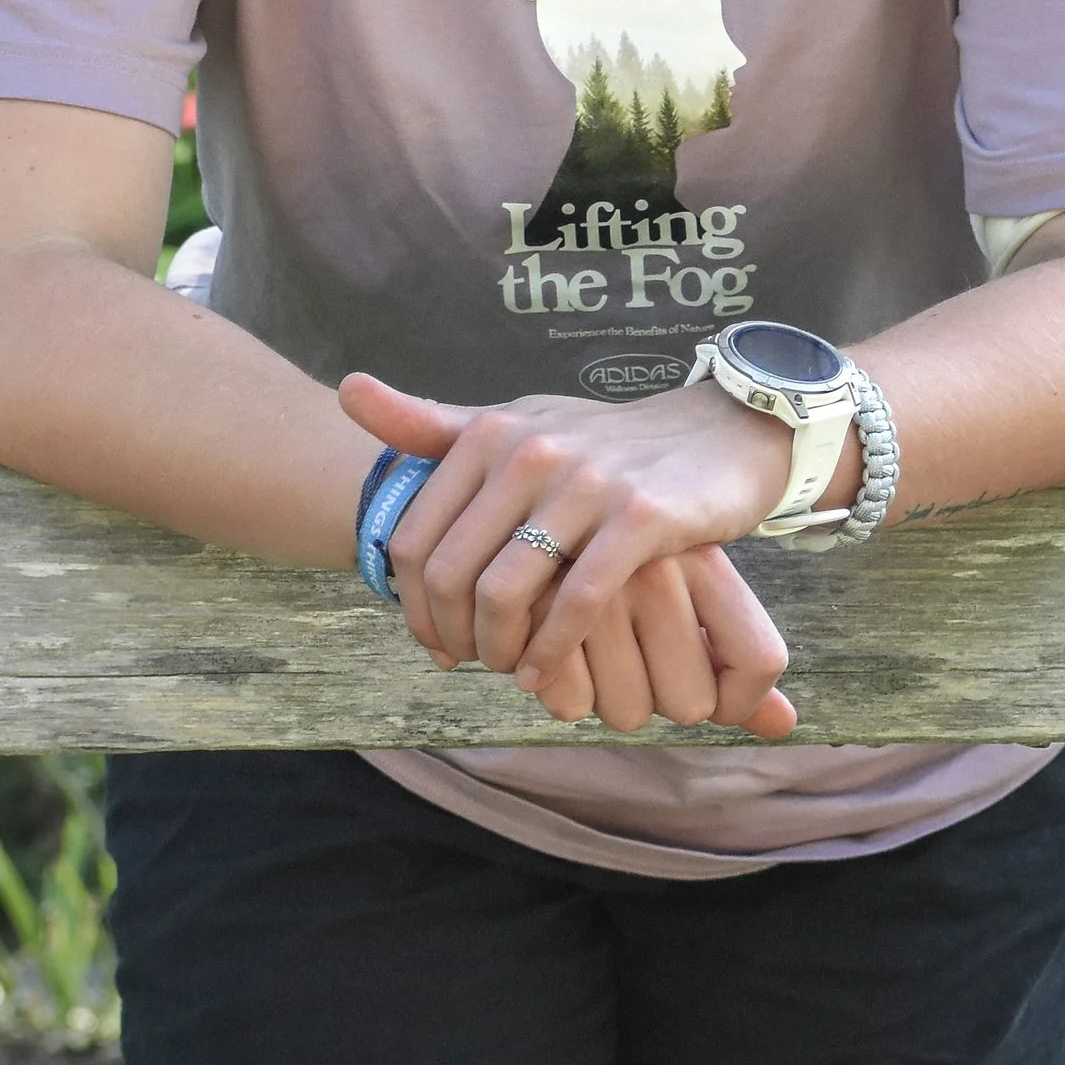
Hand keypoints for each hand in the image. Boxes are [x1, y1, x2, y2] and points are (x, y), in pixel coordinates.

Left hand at [341, 372, 799, 738]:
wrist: (717, 435)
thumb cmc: (604, 445)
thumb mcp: (518, 425)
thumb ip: (433, 424)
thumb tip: (347, 391)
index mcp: (489, 433)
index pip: (414, 539)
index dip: (411, 604)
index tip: (432, 640)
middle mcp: (529, 451)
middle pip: (450, 572)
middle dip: (449, 634)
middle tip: (464, 665)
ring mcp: (585, 484)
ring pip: (505, 591)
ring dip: (497, 649)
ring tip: (506, 671)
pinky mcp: (640, 518)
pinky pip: (577, 601)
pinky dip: (552, 650)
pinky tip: (546, 673)